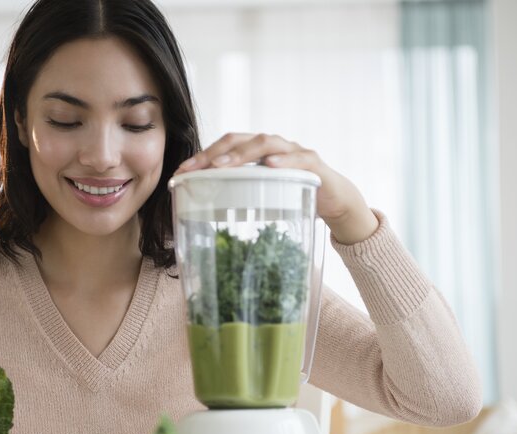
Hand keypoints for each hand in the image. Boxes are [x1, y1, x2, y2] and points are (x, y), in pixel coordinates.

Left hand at [175, 132, 378, 243]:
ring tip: (223, 165)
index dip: (202, 156)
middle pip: (240, 139)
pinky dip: (285, 160)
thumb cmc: (294, 197)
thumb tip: (205, 210)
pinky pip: (299, 158)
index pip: (225, 147)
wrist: (336, 202)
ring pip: (266, 143)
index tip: (181, 172)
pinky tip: (272, 165)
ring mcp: (294, 152)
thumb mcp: (264, 196)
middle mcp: (273, 146)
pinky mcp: (314, 165)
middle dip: (215, 152)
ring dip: (243, 153)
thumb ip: (241, 195)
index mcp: (257, 153)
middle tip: (195, 169)